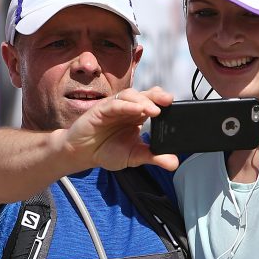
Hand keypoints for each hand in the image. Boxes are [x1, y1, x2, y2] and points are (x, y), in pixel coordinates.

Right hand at [63, 86, 178, 171]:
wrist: (82, 154)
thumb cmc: (106, 151)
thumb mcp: (134, 157)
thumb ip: (153, 158)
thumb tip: (174, 163)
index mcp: (138, 116)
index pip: (154, 103)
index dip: (164, 102)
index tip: (177, 107)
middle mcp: (128, 109)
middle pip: (145, 95)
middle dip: (158, 96)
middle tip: (169, 102)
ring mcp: (114, 107)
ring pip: (131, 95)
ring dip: (143, 101)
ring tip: (153, 110)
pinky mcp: (101, 109)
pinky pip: (115, 103)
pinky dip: (127, 106)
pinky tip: (137, 110)